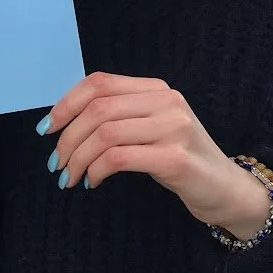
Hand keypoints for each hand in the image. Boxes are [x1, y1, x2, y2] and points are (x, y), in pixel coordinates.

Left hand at [42, 72, 270, 238]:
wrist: (225, 189)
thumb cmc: (179, 160)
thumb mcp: (150, 129)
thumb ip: (119, 116)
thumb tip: (64, 122)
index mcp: (157, 89)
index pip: (99, 83)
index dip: (66, 103)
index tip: (47, 129)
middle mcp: (167, 102)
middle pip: (98, 109)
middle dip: (67, 138)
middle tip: (56, 164)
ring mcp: (173, 128)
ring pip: (104, 134)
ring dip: (77, 159)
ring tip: (70, 178)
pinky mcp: (174, 159)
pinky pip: (118, 158)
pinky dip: (95, 170)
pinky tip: (92, 182)